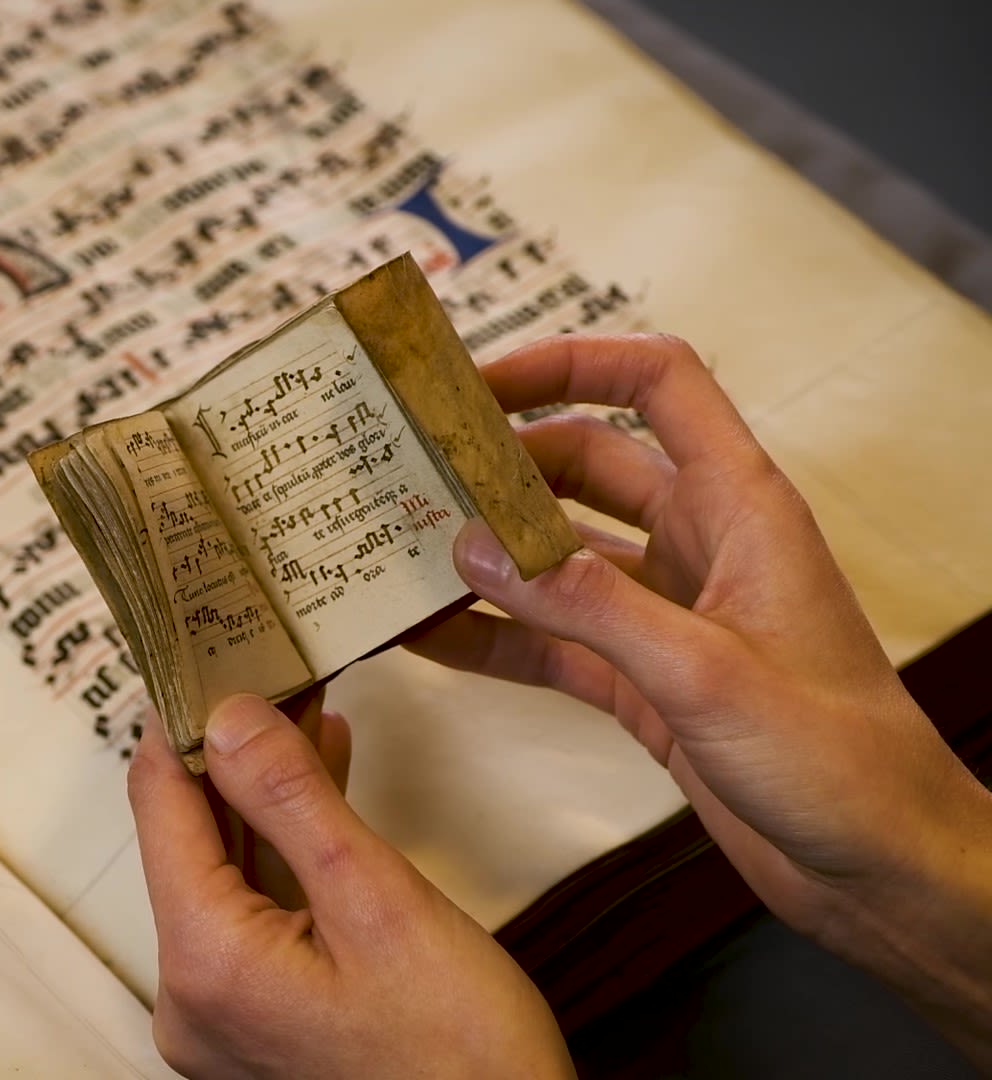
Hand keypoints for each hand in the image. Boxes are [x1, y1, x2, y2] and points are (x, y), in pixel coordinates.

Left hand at [129, 690, 572, 1077]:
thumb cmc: (462, 1060)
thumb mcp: (380, 901)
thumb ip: (294, 800)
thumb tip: (226, 716)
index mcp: (204, 961)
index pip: (160, 804)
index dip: (180, 719)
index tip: (204, 652)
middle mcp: (190, 996)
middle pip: (189, 838)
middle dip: (233, 753)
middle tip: (269, 670)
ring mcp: (220, 1015)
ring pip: (224, 872)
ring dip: (264, 798)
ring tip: (305, 713)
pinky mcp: (256, 1023)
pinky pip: (252, 914)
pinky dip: (282, 855)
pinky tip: (320, 792)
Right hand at [409, 334, 991, 1061]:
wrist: (881, 868)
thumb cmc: (842, 761)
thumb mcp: (706, 670)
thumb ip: (587, 606)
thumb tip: (481, 550)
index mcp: (740, 508)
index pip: (656, 386)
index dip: (571, 364)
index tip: (480, 383)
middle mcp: (701, 546)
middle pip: (586, 466)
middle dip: (502, 462)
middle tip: (416, 469)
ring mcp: (668, 614)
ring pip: (559, 555)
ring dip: (489, 551)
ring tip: (403, 548)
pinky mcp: (644, 680)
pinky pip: (553, 639)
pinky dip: (495, 636)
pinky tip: (431, 637)